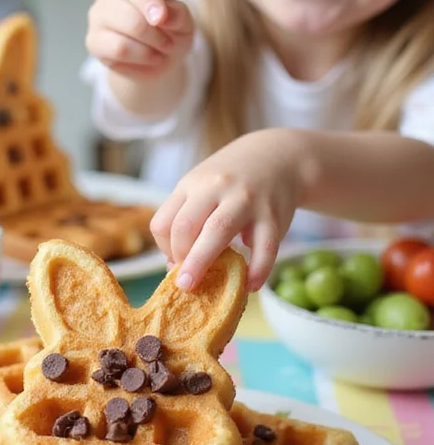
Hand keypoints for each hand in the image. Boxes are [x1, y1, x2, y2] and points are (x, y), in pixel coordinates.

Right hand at [86, 0, 194, 79]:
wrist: (159, 64)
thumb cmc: (171, 33)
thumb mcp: (183, 20)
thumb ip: (176, 11)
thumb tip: (162, 16)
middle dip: (160, 17)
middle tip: (172, 37)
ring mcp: (98, 14)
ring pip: (130, 22)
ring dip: (155, 40)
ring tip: (163, 48)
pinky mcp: (93, 40)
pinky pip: (120, 47)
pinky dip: (143, 55)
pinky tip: (151, 57)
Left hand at [150, 129, 305, 292]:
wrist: (279, 156)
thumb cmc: (232, 181)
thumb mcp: (203, 187)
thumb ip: (188, 219)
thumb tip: (175, 265)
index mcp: (192, 184)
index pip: (164, 222)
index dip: (165, 249)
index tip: (176, 263)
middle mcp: (216, 188)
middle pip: (186, 226)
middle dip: (180, 259)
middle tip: (184, 284)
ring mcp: (245, 200)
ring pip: (219, 232)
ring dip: (204, 263)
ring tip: (200, 289)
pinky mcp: (273, 215)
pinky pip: (264, 248)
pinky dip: (256, 271)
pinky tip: (250, 285)